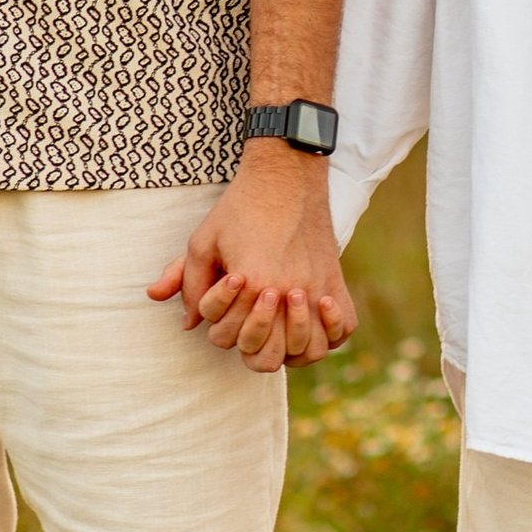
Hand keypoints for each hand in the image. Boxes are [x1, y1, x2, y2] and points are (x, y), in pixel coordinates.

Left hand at [151, 142, 355, 373]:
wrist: (285, 175)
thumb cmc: (240, 208)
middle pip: (268, 357)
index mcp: (253, 283)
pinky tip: (313, 320)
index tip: (225, 297)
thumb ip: (187, 284)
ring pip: (310, 351)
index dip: (218, 326)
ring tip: (279, 327)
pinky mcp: (335, 279)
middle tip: (249, 317)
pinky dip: (330, 333)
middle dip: (250, 344)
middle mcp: (289, 292)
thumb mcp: (202, 242)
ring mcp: (318, 288)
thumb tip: (188, 324)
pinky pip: (344, 327)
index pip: (229, 338)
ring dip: (290, 347)